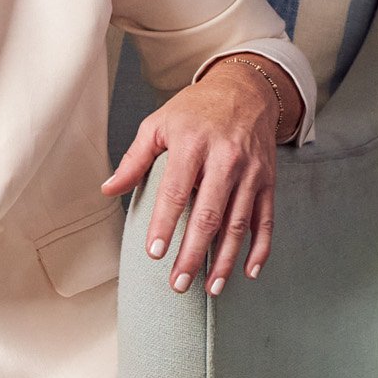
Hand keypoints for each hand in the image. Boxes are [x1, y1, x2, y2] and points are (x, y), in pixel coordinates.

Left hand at [101, 61, 279, 295]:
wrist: (245, 90)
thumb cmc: (195, 109)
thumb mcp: (158, 123)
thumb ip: (135, 158)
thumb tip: (108, 189)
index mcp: (192, 144)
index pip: (175, 191)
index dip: (164, 224)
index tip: (154, 253)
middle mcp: (225, 160)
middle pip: (208, 215)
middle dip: (193, 253)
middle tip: (178, 283)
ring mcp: (250, 173)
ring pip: (238, 224)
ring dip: (226, 260)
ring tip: (210, 288)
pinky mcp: (268, 181)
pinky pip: (266, 221)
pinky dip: (260, 249)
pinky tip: (249, 272)